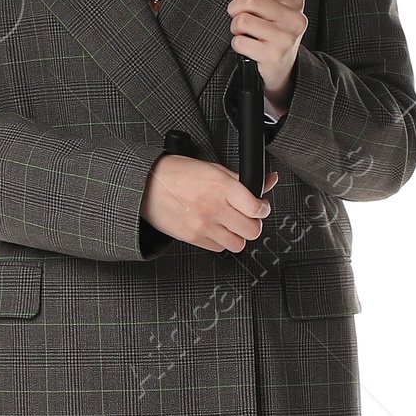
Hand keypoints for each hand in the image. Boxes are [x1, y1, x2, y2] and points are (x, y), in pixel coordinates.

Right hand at [140, 156, 277, 252]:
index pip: (257, 208)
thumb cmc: (175, 173)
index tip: (261, 207)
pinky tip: (215, 228)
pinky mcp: (193, 238)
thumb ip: (241, 179)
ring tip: (230, 225)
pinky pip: (219, 248)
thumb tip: (269, 180)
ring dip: (238, 235)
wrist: (146, 185)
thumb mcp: (212, 168)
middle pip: (252, 230)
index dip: (263, 209)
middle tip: (247, 217)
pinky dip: (220, 241)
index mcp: (221, 186)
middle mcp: (214, 207)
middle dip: (253, 224)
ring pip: (238, 244)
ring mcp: (203, 225)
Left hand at [228, 0, 305, 112]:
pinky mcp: (273, 56)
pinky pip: (240, 42)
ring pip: (242, 21)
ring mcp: (286, 38)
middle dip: (235, 7)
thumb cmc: (274, 32)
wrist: (283, 69)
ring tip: (246, 33)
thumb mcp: (274, 4)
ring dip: (235, 27)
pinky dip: (237, 44)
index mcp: (295, 1)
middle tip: (238, 15)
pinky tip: (249, 46)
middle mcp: (295, 18)